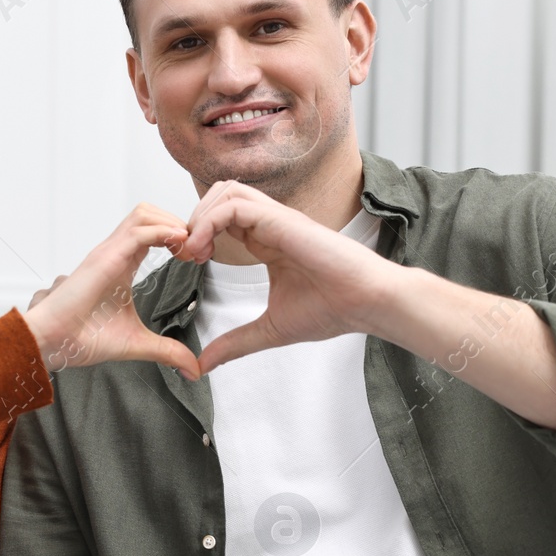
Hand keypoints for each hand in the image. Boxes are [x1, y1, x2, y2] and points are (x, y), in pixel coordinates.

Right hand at [23, 204, 200, 379]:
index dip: (178, 238)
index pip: (153, 231)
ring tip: (187, 248)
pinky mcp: (105, 259)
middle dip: (178, 224)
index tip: (195, 259)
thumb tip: (194, 368)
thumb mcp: (138, 344)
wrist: (55, 342)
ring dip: (171, 224)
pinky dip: (162, 232)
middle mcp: (115, 252)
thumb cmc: (83, 338)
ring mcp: (109, 252)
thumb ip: (167, 351)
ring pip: (144, 214)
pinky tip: (178, 245)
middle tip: (194, 251)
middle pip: (150, 213)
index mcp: (122, 264)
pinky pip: (137, 232)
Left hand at [180, 180, 403, 373]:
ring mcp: (276, 219)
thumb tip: (204, 364)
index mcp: (267, 241)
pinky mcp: (282, 220)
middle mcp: (270, 224)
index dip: (198, 235)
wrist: (368, 303)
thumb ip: (236, 342)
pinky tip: (205, 251)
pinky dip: (210, 222)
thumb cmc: (333, 309)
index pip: (222, 218)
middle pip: (220, 194)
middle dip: (194, 220)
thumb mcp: (270, 329)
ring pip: (225, 191)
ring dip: (200, 217)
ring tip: (195, 252)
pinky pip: (235, 206)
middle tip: (187, 255)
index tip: (189, 264)